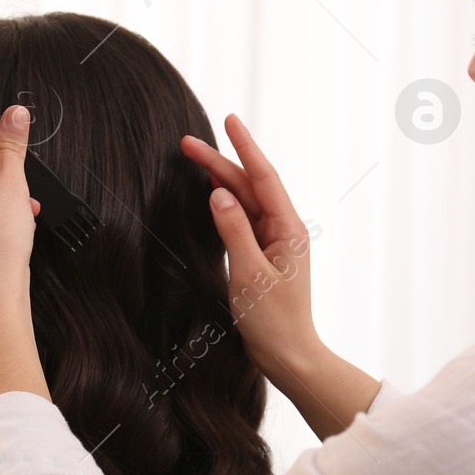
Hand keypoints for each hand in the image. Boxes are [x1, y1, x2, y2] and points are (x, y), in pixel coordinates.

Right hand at [181, 114, 319, 374]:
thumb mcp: (248, 275)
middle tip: (186, 143)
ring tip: (193, 157)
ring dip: (220, 180)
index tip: (230, 120)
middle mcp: (283, 230)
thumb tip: (218, 194)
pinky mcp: (262, 255)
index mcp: (288, 229)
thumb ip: (233, 231)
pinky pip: (242, 219)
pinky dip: (224, 203)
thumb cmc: (273, 321)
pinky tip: (212, 190)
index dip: (245, 147)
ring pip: (245, 201)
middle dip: (220, 162)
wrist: (288, 355)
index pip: (263, 178)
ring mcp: (273, 242)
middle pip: (250, 185)